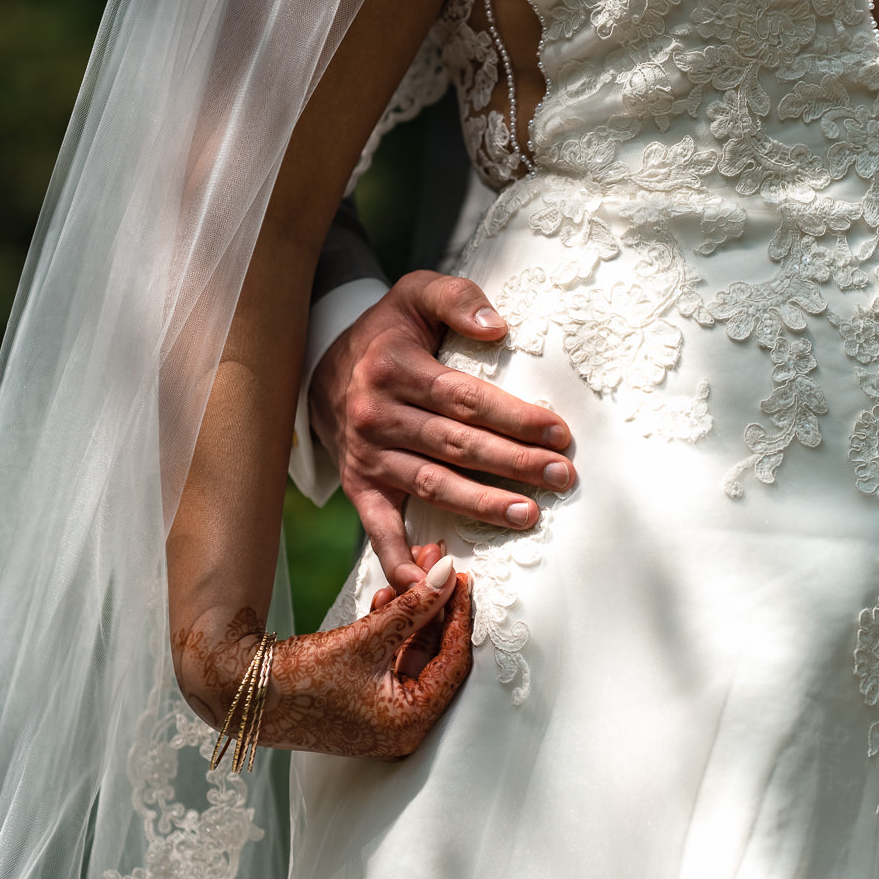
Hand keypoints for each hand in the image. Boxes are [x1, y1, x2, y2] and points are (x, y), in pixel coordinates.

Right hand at [262, 548, 473, 758]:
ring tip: (411, 569)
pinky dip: (391, 632)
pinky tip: (385, 597)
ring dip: (412, 614)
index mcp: (410, 723)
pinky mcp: (365, 706)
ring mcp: (383, 719)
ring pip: (412, 655)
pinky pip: (390, 663)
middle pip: (436, 657)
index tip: (460, 576)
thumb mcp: (365, 637)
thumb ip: (412, 605)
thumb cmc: (298, 677)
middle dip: (435, 607)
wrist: (241, 692)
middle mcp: (403, 728)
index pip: (453, 662)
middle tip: (437, 565)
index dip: (458, 614)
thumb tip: (447, 573)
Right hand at [310, 270, 574, 592]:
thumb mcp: (414, 294)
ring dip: (481, 505)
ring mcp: (367, 455)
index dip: (513, 417)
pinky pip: (379, 528)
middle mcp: (377, 414)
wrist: (318, 365)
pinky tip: (430, 584)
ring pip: (431, 484)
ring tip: (528, 514)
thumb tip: (498, 329)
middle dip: (513, 463)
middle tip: (560, 476)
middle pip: (456, 445)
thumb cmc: (386, 332)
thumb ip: (457, 300)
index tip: (558, 433)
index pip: (465, 398)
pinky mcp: (359, 486)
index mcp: (395, 368)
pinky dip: (401, 560)